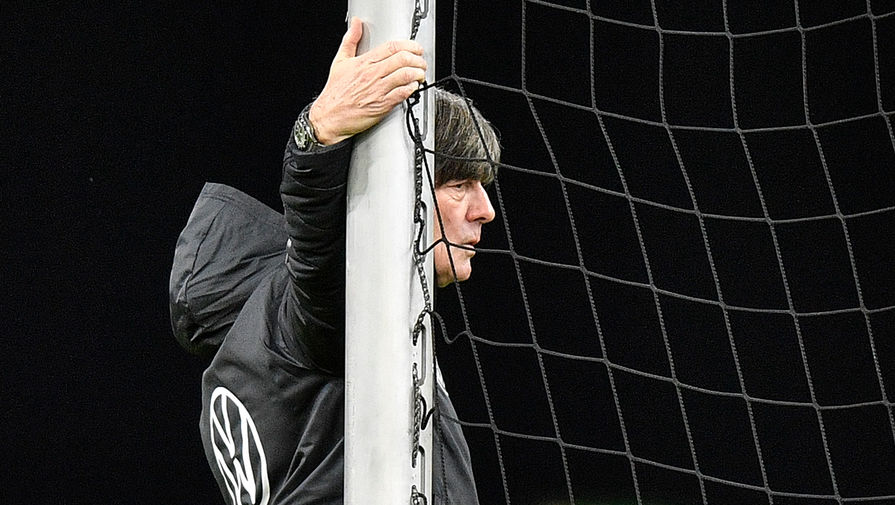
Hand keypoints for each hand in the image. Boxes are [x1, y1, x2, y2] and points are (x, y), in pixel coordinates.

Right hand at [309, 17, 426, 144]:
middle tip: (421, 62)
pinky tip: (413, 87)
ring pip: (405, 75)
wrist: (330, 116)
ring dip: (418, 73)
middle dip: (417, 59)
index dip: (409, 45)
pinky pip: (402, 94)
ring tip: (420, 74)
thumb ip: (350, 40)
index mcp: (364, 62)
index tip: (415, 48)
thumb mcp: (340, 61)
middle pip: (402, 59)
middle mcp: (372, 75)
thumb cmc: (335, 92)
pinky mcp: (382, 105)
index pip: (391, 47)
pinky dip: (412, 89)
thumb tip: (355, 24)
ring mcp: (378, 90)